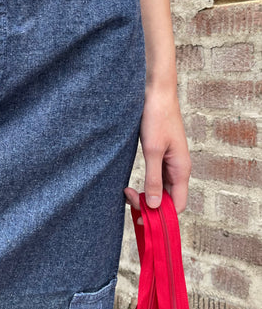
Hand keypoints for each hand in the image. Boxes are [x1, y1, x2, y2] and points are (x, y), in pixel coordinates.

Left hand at [124, 84, 190, 223]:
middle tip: (128, 199)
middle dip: (150, 206)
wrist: (155, 93)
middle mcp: (178, 170)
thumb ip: (153, 179)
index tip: (140, 215)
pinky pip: (156, 180)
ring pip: (161, 191)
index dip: (162, 215)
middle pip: (169, 200)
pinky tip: (130, 186)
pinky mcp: (161, 158)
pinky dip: (145, 186)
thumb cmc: (156, 118)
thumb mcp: (152, 150)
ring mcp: (170, 164)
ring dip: (146, 197)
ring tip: (126, 193)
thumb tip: (155, 206)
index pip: (178, 206)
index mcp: (182, 169)